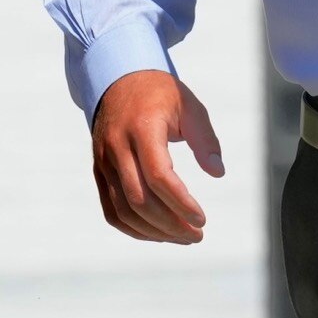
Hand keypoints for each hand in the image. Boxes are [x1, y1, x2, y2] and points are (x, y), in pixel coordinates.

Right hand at [91, 69, 223, 244]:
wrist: (118, 80)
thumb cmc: (160, 94)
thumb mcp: (190, 106)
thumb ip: (205, 139)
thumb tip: (218, 172)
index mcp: (142, 128)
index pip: (158, 176)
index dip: (181, 203)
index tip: (202, 218)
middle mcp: (118, 147)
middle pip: (140, 199)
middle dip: (171, 224)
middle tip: (197, 234)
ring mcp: (104, 161)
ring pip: (123, 210)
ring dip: (154, 231)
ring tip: (182, 237)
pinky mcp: (99, 171)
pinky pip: (111, 210)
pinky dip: (133, 228)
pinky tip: (158, 233)